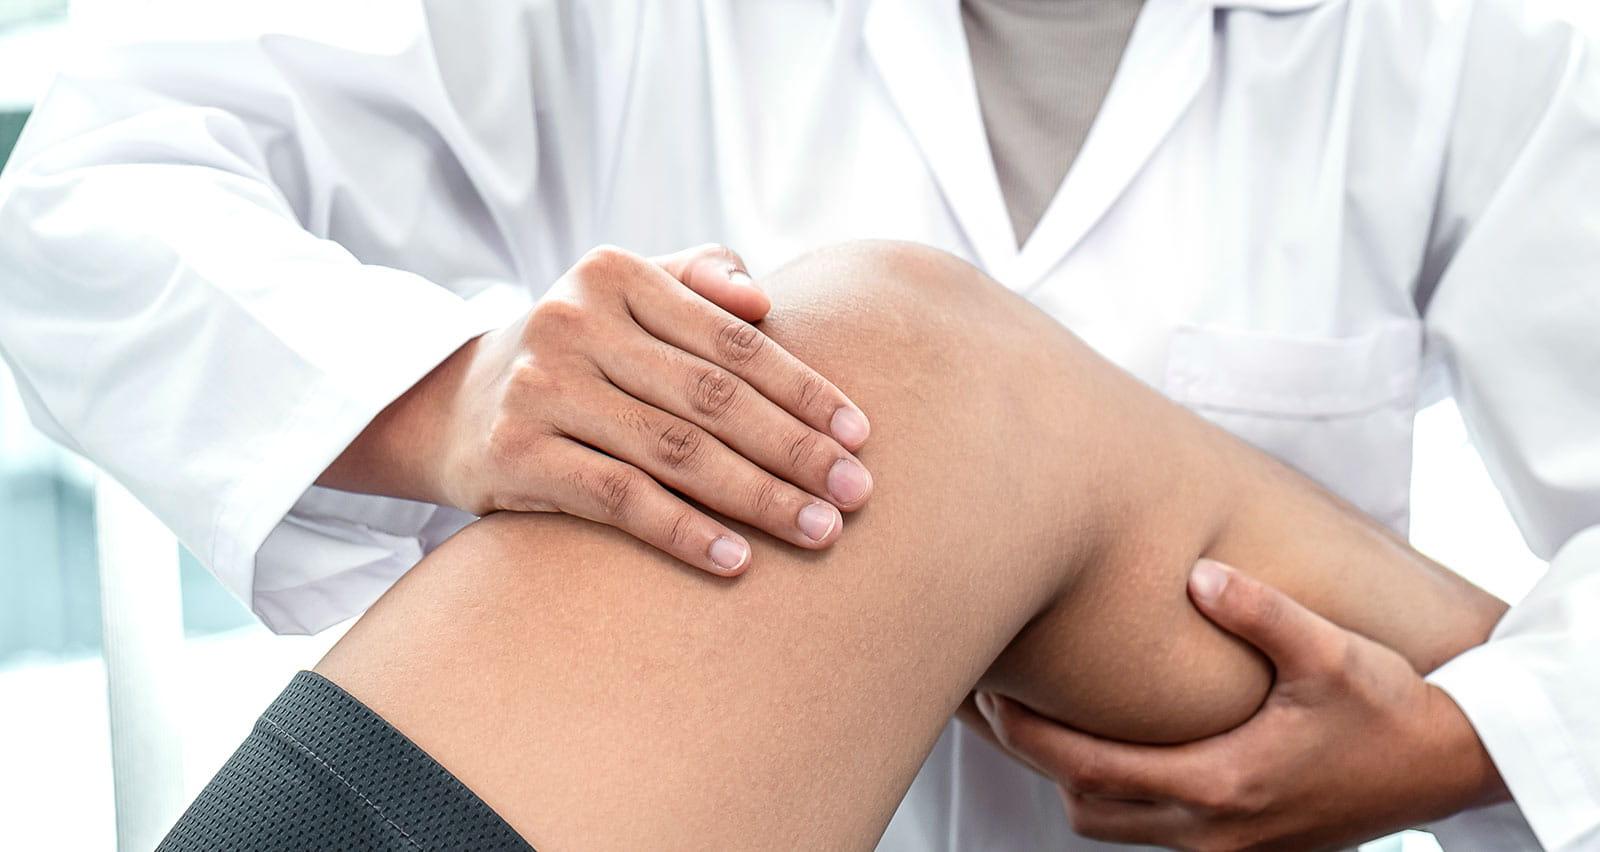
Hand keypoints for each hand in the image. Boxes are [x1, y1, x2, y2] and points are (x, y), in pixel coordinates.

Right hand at [321, 243, 872, 575]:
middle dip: (795, 449)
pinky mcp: (515, 455)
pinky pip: (619, 500)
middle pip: (712, 398)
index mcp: (613, 273)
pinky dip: (684, 532)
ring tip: (821, 530)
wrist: (451, 403)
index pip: (732, 339)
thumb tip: (762, 299)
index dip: (804, 388)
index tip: (860, 433)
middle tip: (859, 492)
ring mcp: (541, 390)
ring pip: (675, 452)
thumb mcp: (622, 293)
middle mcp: (572, 322)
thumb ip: (697, 277)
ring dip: (758, 497)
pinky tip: (738, 561)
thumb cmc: (575, 350)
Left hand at [974, 559, 1508, 851]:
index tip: (989, 698)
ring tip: (1045, 721)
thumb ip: (1262, 612)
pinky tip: (1115, 746)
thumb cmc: (1390, 707)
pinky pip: (1154, 833)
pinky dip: (1120, 796)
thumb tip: (1200, 574)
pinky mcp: (1246, 847)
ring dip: (1077, 781)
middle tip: (1000, 704)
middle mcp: (1216, 829)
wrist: (1451, 763)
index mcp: (1223, 781)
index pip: (1091, 769)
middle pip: (1087, 806)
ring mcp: (1231, 848)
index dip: (1030, 736)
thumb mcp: (1330, 653)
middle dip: (1037, 759)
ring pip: (1116, 826)